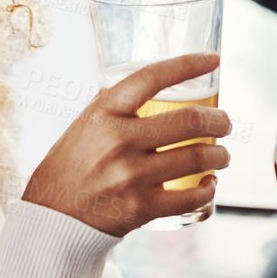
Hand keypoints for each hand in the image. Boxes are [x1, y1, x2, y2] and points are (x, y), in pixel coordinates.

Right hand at [21, 52, 231, 235]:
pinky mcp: (140, 208)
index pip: (151, 77)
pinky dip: (208, 189)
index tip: (212, 59)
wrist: (52, 218)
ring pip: (197, 157)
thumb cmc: (71, 167)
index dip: (187, 64)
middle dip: (219, 120)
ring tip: (222, 155)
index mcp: (104, 113)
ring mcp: (130, 176)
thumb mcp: (85, 125)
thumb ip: (117, 108)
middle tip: (224, 122)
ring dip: (220, 155)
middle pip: (189, 120)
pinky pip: (190, 197)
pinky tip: (209, 184)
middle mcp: (118, 141)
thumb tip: (155, 86)